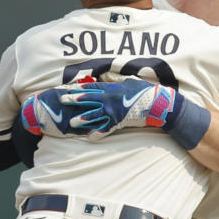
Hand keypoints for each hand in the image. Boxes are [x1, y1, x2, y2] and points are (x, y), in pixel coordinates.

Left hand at [21, 78, 179, 139]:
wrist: (156, 103)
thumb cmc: (145, 91)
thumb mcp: (130, 82)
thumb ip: (118, 82)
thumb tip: (113, 79)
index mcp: (111, 88)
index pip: (91, 87)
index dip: (79, 88)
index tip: (68, 88)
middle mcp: (109, 99)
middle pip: (87, 99)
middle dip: (74, 100)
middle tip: (61, 100)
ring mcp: (113, 111)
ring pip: (93, 115)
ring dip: (81, 119)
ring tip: (72, 122)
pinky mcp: (118, 122)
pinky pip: (105, 129)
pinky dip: (98, 134)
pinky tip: (90, 138)